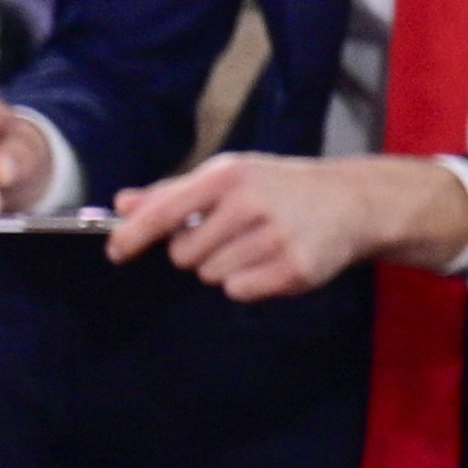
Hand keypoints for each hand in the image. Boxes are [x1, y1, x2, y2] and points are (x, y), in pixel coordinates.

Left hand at [107, 151, 467, 299]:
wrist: (352, 201)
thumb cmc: (278, 187)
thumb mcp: (228, 177)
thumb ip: (172, 193)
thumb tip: (122, 204)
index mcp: (227, 175)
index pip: (164, 210)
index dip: (132, 235)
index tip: (115, 252)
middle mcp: (249, 203)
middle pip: (183, 254)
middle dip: (196, 251)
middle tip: (229, 234)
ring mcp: (275, 237)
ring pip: (210, 275)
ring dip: (224, 267)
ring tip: (255, 244)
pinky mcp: (295, 268)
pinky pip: (239, 292)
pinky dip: (248, 283)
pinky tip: (272, 262)